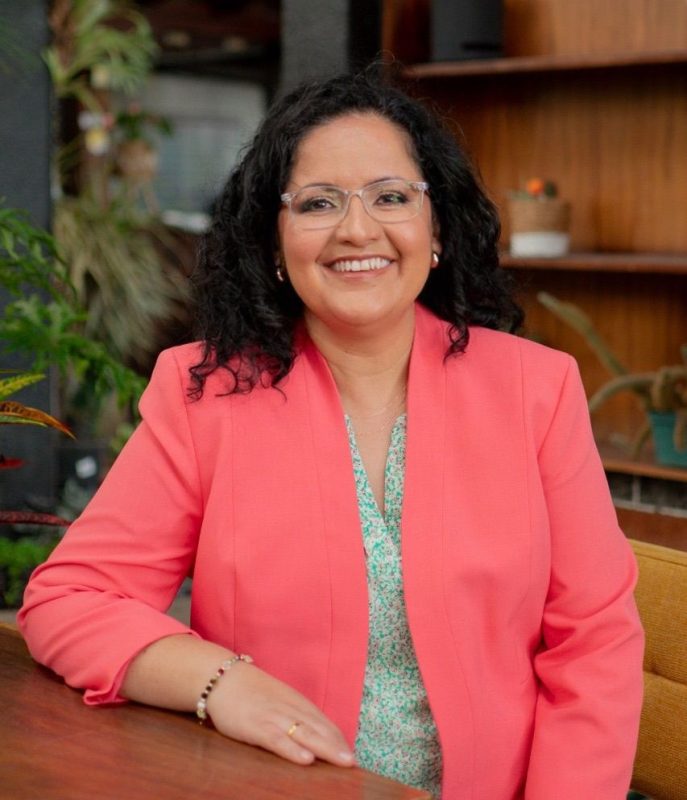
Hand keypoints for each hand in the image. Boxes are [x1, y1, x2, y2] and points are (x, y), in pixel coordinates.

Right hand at [207, 660, 355, 766]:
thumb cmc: (250, 690)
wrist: (222, 676)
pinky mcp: (256, 726)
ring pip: (304, 734)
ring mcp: (274, 717)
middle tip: (354, 762)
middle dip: (338, 746)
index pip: (323, 721)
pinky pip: (277, 740)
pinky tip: (306, 759)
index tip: (351, 754)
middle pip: (319, 728)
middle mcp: (289, 708)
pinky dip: (292, 749)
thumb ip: (293, 713)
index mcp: (296, 702)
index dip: (338, 738)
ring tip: (342, 761)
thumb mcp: (277, 698)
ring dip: (325, 748)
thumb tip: (311, 732)